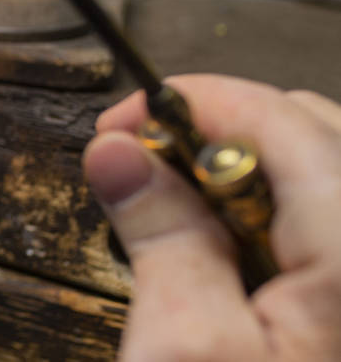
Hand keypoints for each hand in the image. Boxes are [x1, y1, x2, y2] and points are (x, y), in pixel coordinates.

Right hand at [84, 74, 340, 359]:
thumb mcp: (184, 347)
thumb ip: (160, 237)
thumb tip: (120, 152)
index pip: (279, 117)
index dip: (189, 102)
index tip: (122, 124)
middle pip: (311, 130)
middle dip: (218, 132)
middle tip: (144, 164)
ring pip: (318, 174)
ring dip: (239, 174)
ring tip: (177, 215)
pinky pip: (321, 222)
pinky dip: (267, 216)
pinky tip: (223, 253)